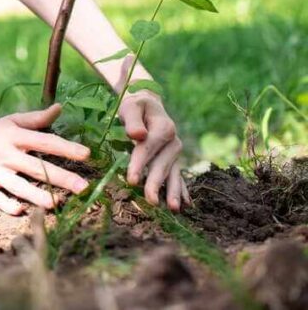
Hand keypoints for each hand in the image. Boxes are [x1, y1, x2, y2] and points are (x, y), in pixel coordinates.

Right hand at [0, 103, 91, 215]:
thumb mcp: (9, 123)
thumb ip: (35, 119)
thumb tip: (59, 108)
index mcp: (13, 136)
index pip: (44, 141)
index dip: (66, 147)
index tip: (87, 154)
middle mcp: (4, 153)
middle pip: (36, 167)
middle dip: (60, 177)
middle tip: (84, 187)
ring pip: (17, 185)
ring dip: (37, 195)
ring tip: (57, 203)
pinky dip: (6, 204)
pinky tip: (21, 211)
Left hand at [118, 89, 191, 211]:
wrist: (148, 106)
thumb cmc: (136, 107)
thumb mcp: (131, 107)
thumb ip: (133, 120)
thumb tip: (138, 135)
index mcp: (164, 127)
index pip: (148, 148)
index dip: (139, 164)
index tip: (131, 180)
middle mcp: (174, 142)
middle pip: (162, 165)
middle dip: (155, 183)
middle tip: (150, 201)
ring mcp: (175, 153)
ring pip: (173, 174)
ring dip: (173, 192)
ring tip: (173, 209)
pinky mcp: (173, 161)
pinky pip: (178, 177)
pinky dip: (181, 191)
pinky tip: (185, 205)